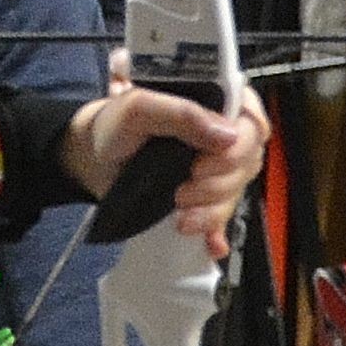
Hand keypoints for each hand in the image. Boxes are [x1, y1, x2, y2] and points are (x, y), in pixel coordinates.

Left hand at [56, 82, 267, 246]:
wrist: (92, 161)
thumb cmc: (113, 126)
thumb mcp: (138, 108)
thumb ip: (180, 113)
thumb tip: (227, 135)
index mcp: (213, 102)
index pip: (252, 119)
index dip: (240, 145)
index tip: (205, 163)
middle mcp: (221, 134)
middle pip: (248, 160)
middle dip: (219, 182)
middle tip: (183, 189)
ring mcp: (215, 168)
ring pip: (237, 191)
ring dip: (212, 209)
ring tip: (179, 215)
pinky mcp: (204, 197)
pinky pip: (224, 218)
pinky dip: (217, 232)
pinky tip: (210, 243)